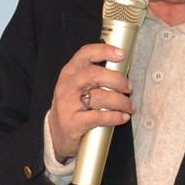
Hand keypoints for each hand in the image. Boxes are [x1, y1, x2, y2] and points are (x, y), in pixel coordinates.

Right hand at [47, 41, 133, 163]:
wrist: (56, 133)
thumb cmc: (72, 107)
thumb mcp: (78, 86)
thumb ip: (95, 76)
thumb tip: (122, 70)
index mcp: (70, 72)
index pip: (86, 54)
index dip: (105, 51)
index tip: (121, 54)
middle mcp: (68, 85)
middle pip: (95, 74)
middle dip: (117, 80)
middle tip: (128, 88)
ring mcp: (68, 103)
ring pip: (100, 96)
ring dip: (121, 101)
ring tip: (128, 106)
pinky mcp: (72, 122)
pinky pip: (99, 117)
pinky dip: (115, 117)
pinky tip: (122, 117)